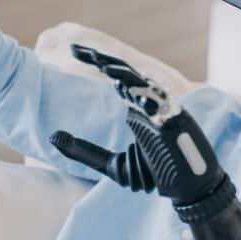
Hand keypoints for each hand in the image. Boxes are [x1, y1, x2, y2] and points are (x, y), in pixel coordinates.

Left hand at [49, 45, 229, 208]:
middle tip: (78, 49)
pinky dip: (149, 99)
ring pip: (145, 85)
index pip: (115, 76)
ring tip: (103, 66)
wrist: (188, 190)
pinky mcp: (179, 123)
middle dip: (103, 60)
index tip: (74, 49)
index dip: (96, 60)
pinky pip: (164, 106)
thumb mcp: (111, 164)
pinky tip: (131, 92)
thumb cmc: (155, 174)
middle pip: (126, 73)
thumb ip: (83, 151)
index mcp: (137, 108)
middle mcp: (151, 104)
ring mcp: (165, 111)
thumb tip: (52, 137)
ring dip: (125, 75)